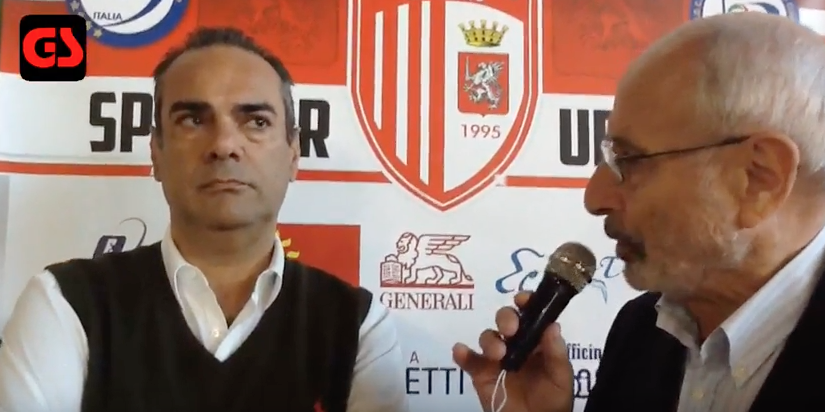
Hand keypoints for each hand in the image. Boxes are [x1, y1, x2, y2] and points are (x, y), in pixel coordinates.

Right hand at [453, 292, 573, 411]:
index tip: (522, 299)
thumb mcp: (561, 377)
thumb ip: (556, 353)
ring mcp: (496, 358)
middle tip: (511, 330)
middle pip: (505, 320)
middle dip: (506, 318)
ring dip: (490, 340)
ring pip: (487, 337)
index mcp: (537, 340)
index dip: (525, 302)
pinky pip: (468, 360)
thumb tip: (552, 325)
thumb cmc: (552, 401)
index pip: (530, 313)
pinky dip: (462, 354)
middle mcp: (516, 343)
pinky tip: (460, 351)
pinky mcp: (481, 374)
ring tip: (498, 355)